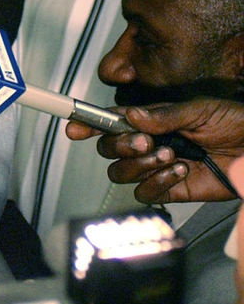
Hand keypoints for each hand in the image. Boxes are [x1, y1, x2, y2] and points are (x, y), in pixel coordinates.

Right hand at [66, 98, 243, 202]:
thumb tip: (132, 116)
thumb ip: (165, 115)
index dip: (88, 124)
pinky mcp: (169, 189)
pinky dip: (157, 182)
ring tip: (170, 156)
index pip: (110, 121)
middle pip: (108, 149)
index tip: (75, 128)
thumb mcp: (201, 110)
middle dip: (121, 145)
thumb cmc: (237, 124)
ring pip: (120, 172)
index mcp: (151, 121)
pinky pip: (143, 193)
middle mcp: (148, 144)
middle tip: (146, 142)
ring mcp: (156, 168)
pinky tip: (180, 171)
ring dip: (141, 164)